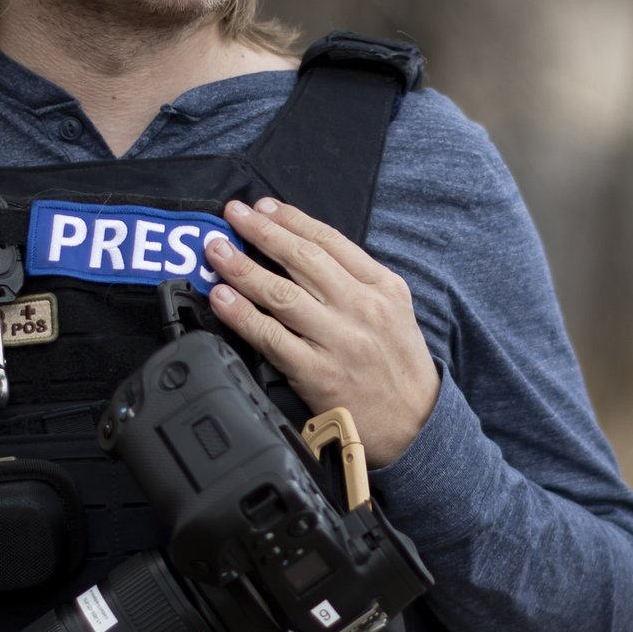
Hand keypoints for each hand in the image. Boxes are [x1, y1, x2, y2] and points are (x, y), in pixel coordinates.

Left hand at [204, 197, 438, 465]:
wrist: (416, 424)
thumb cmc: (398, 367)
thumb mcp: (395, 312)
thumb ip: (358, 282)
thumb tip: (304, 253)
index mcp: (383, 287)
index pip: (330, 241)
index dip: (291, 219)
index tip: (264, 207)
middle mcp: (361, 308)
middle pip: (301, 259)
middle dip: (261, 231)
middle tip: (233, 213)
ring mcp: (338, 340)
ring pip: (280, 293)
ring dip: (241, 267)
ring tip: (216, 250)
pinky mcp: (317, 373)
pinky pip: (270, 337)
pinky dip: (242, 314)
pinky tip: (223, 298)